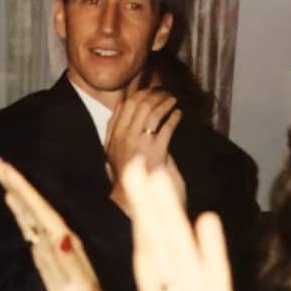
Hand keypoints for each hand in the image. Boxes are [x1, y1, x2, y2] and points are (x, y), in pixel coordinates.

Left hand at [0, 157, 247, 290]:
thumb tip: (67, 287)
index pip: (145, 258)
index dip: (137, 222)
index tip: (128, 182)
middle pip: (164, 249)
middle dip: (152, 208)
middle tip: (139, 162)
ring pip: (185, 260)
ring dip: (174, 221)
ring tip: (163, 180)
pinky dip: (211, 261)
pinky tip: (206, 227)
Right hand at [104, 89, 179, 213]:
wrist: (132, 199)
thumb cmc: (124, 174)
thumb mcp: (111, 148)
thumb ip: (115, 127)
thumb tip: (121, 104)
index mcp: (114, 134)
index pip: (127, 104)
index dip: (140, 94)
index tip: (150, 91)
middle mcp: (125, 137)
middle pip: (141, 105)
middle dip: (155, 95)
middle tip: (164, 92)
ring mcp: (141, 144)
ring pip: (154, 113)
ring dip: (165, 103)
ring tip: (172, 100)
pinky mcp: (157, 152)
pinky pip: (167, 128)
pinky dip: (174, 118)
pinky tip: (178, 114)